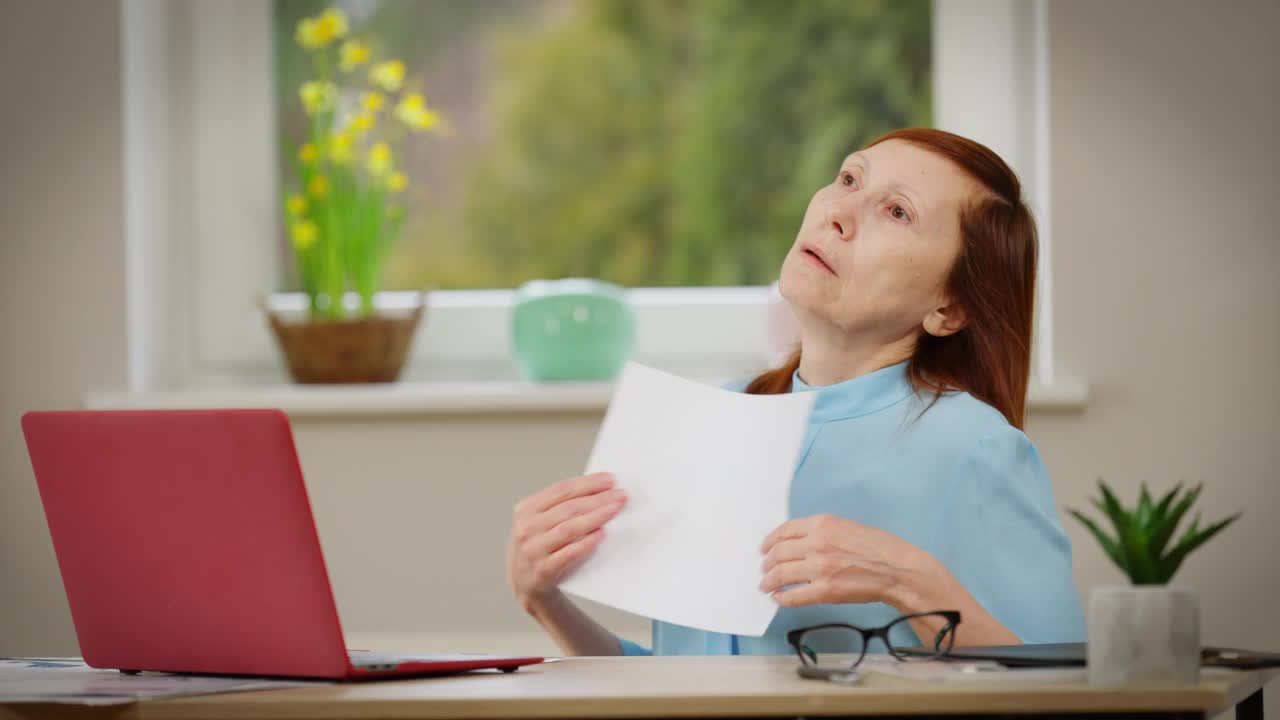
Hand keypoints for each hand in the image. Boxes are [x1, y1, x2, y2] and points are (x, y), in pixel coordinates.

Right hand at [507, 472, 626, 613]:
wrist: (525, 585)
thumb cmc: (540, 548)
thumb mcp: (540, 523)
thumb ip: (562, 508)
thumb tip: (601, 492)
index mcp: (526, 509)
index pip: (561, 490)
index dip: (588, 483)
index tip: (610, 480)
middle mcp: (527, 528)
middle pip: (569, 508)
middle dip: (598, 499)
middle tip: (620, 496)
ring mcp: (533, 549)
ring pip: (570, 528)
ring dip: (596, 517)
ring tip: (615, 510)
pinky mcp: (543, 570)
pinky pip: (569, 553)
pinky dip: (587, 542)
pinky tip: (602, 534)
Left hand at [759, 514, 936, 608]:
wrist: (897, 570)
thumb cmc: (879, 548)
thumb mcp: (846, 527)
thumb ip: (820, 532)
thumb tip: (797, 544)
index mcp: (822, 524)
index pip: (784, 530)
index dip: (769, 541)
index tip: (764, 548)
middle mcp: (817, 543)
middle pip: (778, 553)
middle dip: (767, 562)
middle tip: (764, 569)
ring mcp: (820, 567)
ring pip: (781, 574)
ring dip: (769, 581)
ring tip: (766, 585)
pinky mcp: (825, 590)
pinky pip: (794, 595)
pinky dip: (782, 598)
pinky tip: (779, 598)